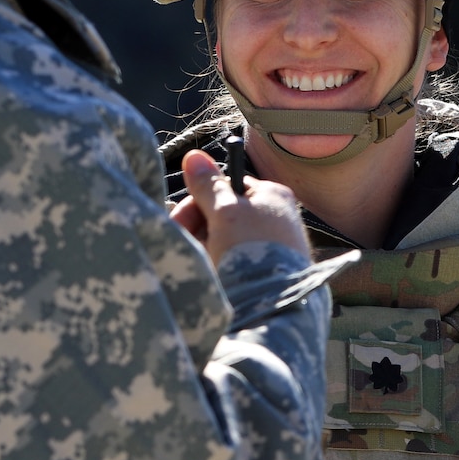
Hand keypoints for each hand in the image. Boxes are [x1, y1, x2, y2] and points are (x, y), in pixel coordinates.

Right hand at [169, 149, 309, 262]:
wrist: (275, 303)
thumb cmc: (252, 249)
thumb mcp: (224, 211)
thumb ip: (207, 185)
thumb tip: (193, 156)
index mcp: (273, 196)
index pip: (227, 187)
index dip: (199, 202)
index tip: (180, 220)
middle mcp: (278, 217)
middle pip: (225, 214)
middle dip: (198, 228)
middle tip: (180, 242)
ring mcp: (276, 247)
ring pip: (227, 239)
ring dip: (206, 248)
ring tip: (199, 263)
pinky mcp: (270, 273)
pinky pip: (237, 261)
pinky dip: (220, 266)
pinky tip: (213, 276)